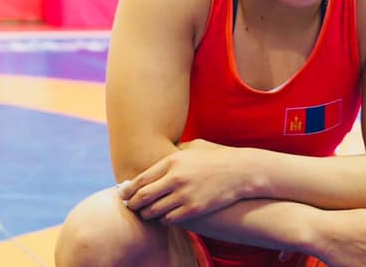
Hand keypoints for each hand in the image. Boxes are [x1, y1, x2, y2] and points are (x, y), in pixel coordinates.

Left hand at [118, 140, 253, 222]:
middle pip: (143, 196)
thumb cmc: (217, 157)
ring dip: (147, 214)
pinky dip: (164, 219)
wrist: (241, 171)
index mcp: (173, 160)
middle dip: (134, 204)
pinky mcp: (194, 209)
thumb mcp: (194, 147)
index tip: (124, 194)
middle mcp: (175, 178)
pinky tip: (165, 216)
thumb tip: (157, 158)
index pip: (141, 179)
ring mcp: (184, 195)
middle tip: (131, 206)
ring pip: (154, 211)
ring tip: (146, 213)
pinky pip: (170, 219)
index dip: (129, 189)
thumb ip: (175, 152)